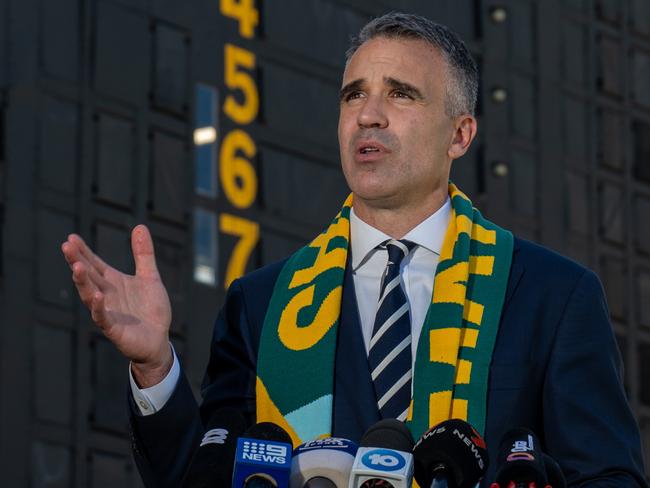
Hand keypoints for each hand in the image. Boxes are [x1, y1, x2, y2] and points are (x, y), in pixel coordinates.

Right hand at [61, 224, 172, 386]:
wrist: (159, 340)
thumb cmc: (151, 310)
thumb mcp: (150, 277)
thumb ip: (144, 253)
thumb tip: (140, 226)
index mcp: (113, 282)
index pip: (94, 264)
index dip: (83, 251)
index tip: (71, 237)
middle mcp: (106, 295)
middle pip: (88, 276)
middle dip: (77, 262)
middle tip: (66, 246)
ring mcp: (108, 311)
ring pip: (90, 295)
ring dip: (83, 282)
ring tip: (77, 267)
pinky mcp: (114, 329)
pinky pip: (102, 317)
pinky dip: (98, 307)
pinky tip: (96, 296)